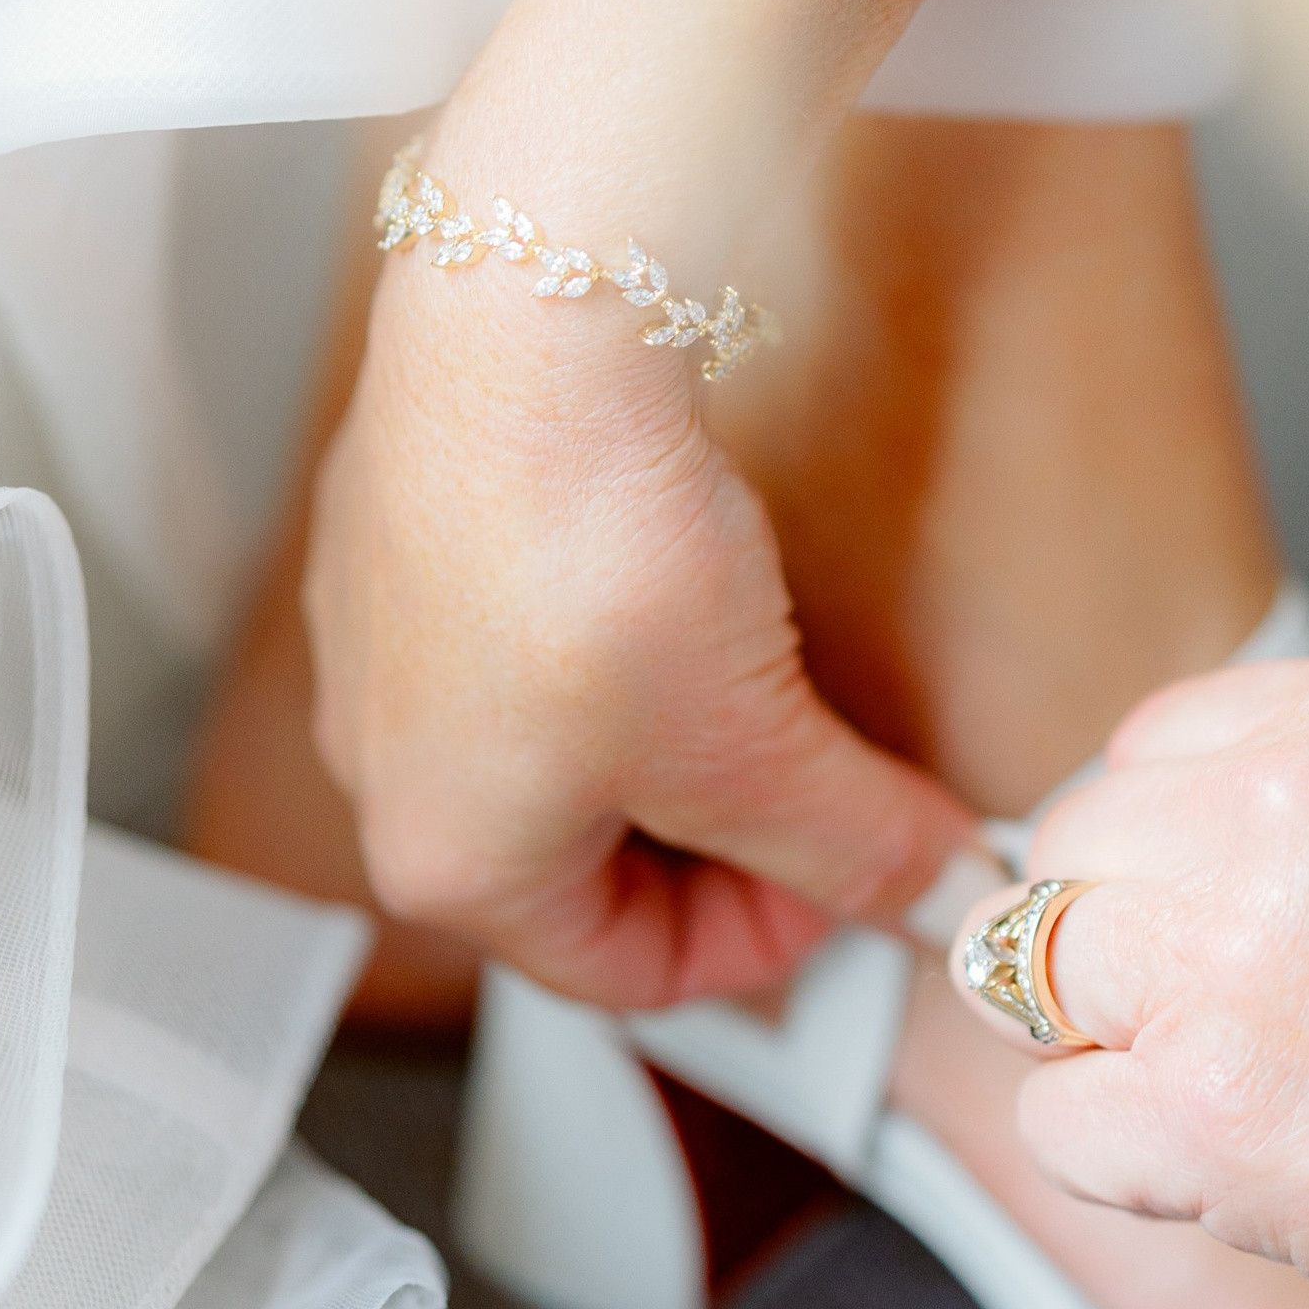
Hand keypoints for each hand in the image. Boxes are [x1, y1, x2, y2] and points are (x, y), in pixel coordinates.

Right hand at [304, 224, 968, 1008]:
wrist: (528, 332)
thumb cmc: (592, 551)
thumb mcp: (756, 742)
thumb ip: (852, 845)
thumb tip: (929, 894)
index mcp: (450, 867)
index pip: (627, 976)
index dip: (764, 943)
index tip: (850, 875)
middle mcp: (383, 774)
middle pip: (583, 868)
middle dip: (717, 841)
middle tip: (823, 792)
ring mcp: (380, 650)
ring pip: (552, 752)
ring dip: (669, 743)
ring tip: (756, 680)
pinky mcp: (397, 541)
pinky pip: (518, 643)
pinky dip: (608, 644)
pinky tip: (671, 580)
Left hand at [964, 635, 1308, 1308]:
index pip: (1170, 739)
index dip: (1189, 838)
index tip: (1231, 908)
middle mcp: (1281, 802)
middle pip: (1084, 840)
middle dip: (1135, 925)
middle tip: (1229, 1014)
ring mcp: (1225, 959)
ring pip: (1035, 965)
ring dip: (1112, 1031)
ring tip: (1233, 1093)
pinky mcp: (1203, 1118)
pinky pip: (1057, 1119)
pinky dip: (1120, 1159)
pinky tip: (1228, 1175)